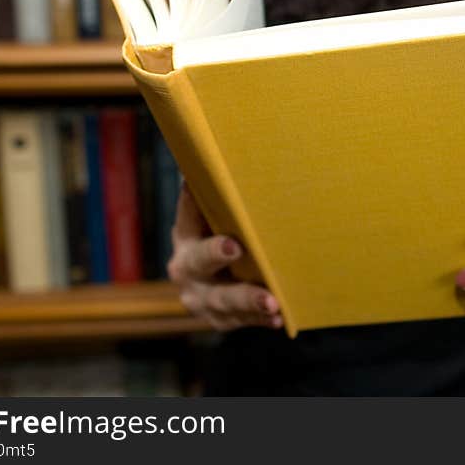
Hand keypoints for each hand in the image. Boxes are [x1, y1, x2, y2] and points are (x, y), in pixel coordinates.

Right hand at [167, 183, 282, 330]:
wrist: (212, 285)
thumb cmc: (223, 236)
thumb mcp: (216, 218)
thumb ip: (221, 195)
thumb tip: (233, 142)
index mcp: (185, 235)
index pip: (187, 215)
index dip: (192, 202)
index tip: (198, 185)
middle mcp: (186, 268)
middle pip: (198, 262)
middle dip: (214, 254)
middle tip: (233, 247)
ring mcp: (201, 298)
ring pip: (222, 300)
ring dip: (248, 300)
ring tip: (272, 301)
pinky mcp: (219, 320)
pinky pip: (240, 322)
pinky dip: (260, 319)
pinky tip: (278, 317)